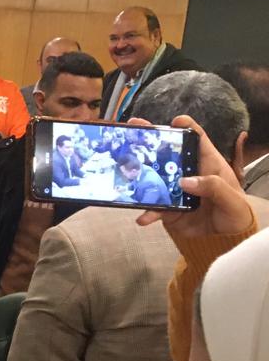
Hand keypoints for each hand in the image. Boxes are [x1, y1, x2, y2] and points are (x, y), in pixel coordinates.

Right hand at [135, 115, 252, 237]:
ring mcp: (175, 190)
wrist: (227, 238)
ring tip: (125, 168)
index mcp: (207, 164)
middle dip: (150, 140)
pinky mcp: (168, 208)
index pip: (198, 140)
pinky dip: (147, 213)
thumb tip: (184, 181)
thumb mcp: (232, 199)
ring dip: (138, 173)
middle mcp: (188, 173)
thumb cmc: (235, 212)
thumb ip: (214, 187)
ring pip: (154, 177)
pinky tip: (143, 218)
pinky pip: (154, 208)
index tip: (176, 121)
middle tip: (134, 127)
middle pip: (168, 153)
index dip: (187, 127)